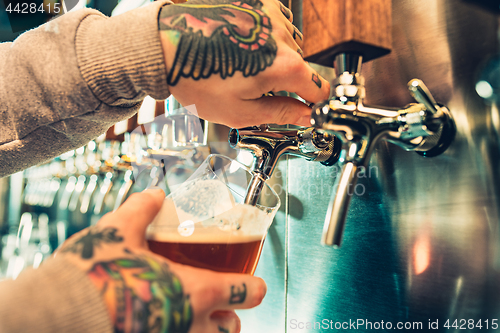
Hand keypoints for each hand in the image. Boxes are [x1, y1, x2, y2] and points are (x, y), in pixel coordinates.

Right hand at [56, 188, 265, 332]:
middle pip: (232, 327)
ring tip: (193, 315)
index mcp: (194, 291)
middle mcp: (190, 324)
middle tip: (219, 301)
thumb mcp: (120, 231)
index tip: (252, 282)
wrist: (58, 315)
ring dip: (208, 329)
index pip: (246, 292)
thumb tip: (153, 194)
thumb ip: (142, 208)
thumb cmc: (93, 277)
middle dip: (229, 315)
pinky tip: (160, 319)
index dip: (253, 285)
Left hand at [158, 0, 329, 127]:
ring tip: (242, 64)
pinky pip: (274, 25)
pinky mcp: (257, 3)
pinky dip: (264, 38)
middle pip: (300, 65)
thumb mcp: (240, 111)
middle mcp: (281, 35)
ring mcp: (269, 15)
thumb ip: (281, 112)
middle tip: (255, 87)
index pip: (318, 87)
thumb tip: (305, 114)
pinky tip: (242, 46)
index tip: (307, 107)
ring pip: (288, 45)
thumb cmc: (196, 79)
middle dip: (285, 79)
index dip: (313, 102)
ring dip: (274, 57)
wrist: (166, 48)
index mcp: (282, 65)